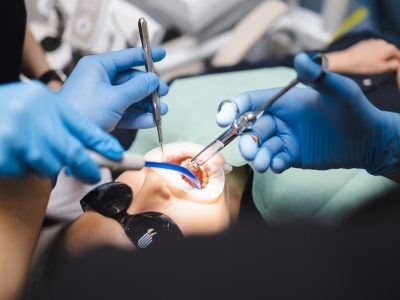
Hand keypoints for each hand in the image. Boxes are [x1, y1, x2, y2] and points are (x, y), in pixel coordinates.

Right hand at [0, 81, 123, 182]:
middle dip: (87, 167)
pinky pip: (26, 172)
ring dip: (46, 164)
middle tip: (93, 174)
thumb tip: (96, 144)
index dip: (103, 144)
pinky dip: (25, 167)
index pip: (84, 127)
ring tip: (31, 149)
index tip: (119, 156)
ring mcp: (16, 140)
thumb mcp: (38, 103)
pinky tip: (14, 153)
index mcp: (45, 102)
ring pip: (50, 166)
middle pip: (72, 153)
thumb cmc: (6, 108)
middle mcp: (33, 119)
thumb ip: (64, 120)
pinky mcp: (4, 158)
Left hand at [59, 48, 168, 130]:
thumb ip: (137, 88)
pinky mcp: (103, 114)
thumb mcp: (115, 98)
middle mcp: (100, 79)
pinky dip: (138, 117)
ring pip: (130, 97)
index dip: (146, 56)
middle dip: (149, 88)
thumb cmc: (84, 111)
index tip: (162, 54)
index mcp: (98, 67)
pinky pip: (125, 112)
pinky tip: (151, 121)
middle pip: (131, 79)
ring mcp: (102, 98)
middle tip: (164, 93)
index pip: (126, 57)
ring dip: (147, 105)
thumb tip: (154, 80)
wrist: (68, 138)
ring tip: (162, 111)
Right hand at [217, 53, 399, 174]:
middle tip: (251, 151)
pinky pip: (275, 160)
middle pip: (250, 129)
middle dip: (246, 140)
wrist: (367, 139)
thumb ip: (318, 77)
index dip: (233, 108)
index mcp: (284, 101)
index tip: (221, 119)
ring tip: (264, 163)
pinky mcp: (291, 156)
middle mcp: (280, 119)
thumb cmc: (354, 110)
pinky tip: (279, 165)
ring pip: (261, 147)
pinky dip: (273, 164)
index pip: (251, 102)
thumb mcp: (338, 91)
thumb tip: (301, 58)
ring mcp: (285, 139)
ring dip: (258, 156)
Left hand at [326, 39, 399, 73]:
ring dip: (381, 56)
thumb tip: (397, 63)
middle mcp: (383, 42)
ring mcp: (374, 41)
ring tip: (375, 65)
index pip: (398, 55)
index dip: (397, 62)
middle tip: (385, 68)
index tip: (395, 68)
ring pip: (381, 50)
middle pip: (390, 52)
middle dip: (389, 59)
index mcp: (389, 48)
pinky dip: (373, 54)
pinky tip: (367, 60)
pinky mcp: (365, 43)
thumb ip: (392, 65)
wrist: (347, 60)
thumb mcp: (381, 68)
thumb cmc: (364, 65)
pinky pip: (373, 49)